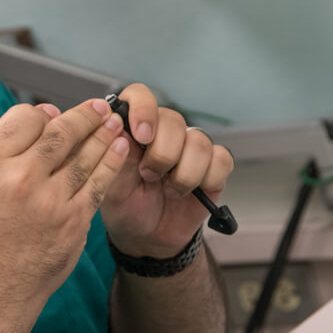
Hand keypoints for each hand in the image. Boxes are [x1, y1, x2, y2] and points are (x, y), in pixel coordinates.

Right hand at [0, 98, 130, 306]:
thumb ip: (9, 149)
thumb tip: (48, 115)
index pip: (23, 119)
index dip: (43, 113)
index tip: (56, 113)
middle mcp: (18, 178)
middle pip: (59, 132)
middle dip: (85, 115)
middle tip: (100, 107)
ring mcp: (48, 200)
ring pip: (84, 155)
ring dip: (104, 134)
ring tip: (114, 123)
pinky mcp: (73, 220)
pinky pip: (98, 183)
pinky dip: (112, 162)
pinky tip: (120, 150)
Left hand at [99, 85, 233, 258]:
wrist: (147, 237)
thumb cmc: (126, 206)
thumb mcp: (111, 186)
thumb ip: (114, 156)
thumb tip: (117, 125)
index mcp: (133, 128)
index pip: (140, 96)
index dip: (144, 110)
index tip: (142, 136)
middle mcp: (164, 131)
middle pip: (174, 119)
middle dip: (162, 154)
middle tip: (150, 177)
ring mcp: (190, 147)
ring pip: (199, 141)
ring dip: (183, 173)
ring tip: (169, 189)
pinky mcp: (212, 165)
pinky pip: (221, 159)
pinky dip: (207, 179)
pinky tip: (191, 192)